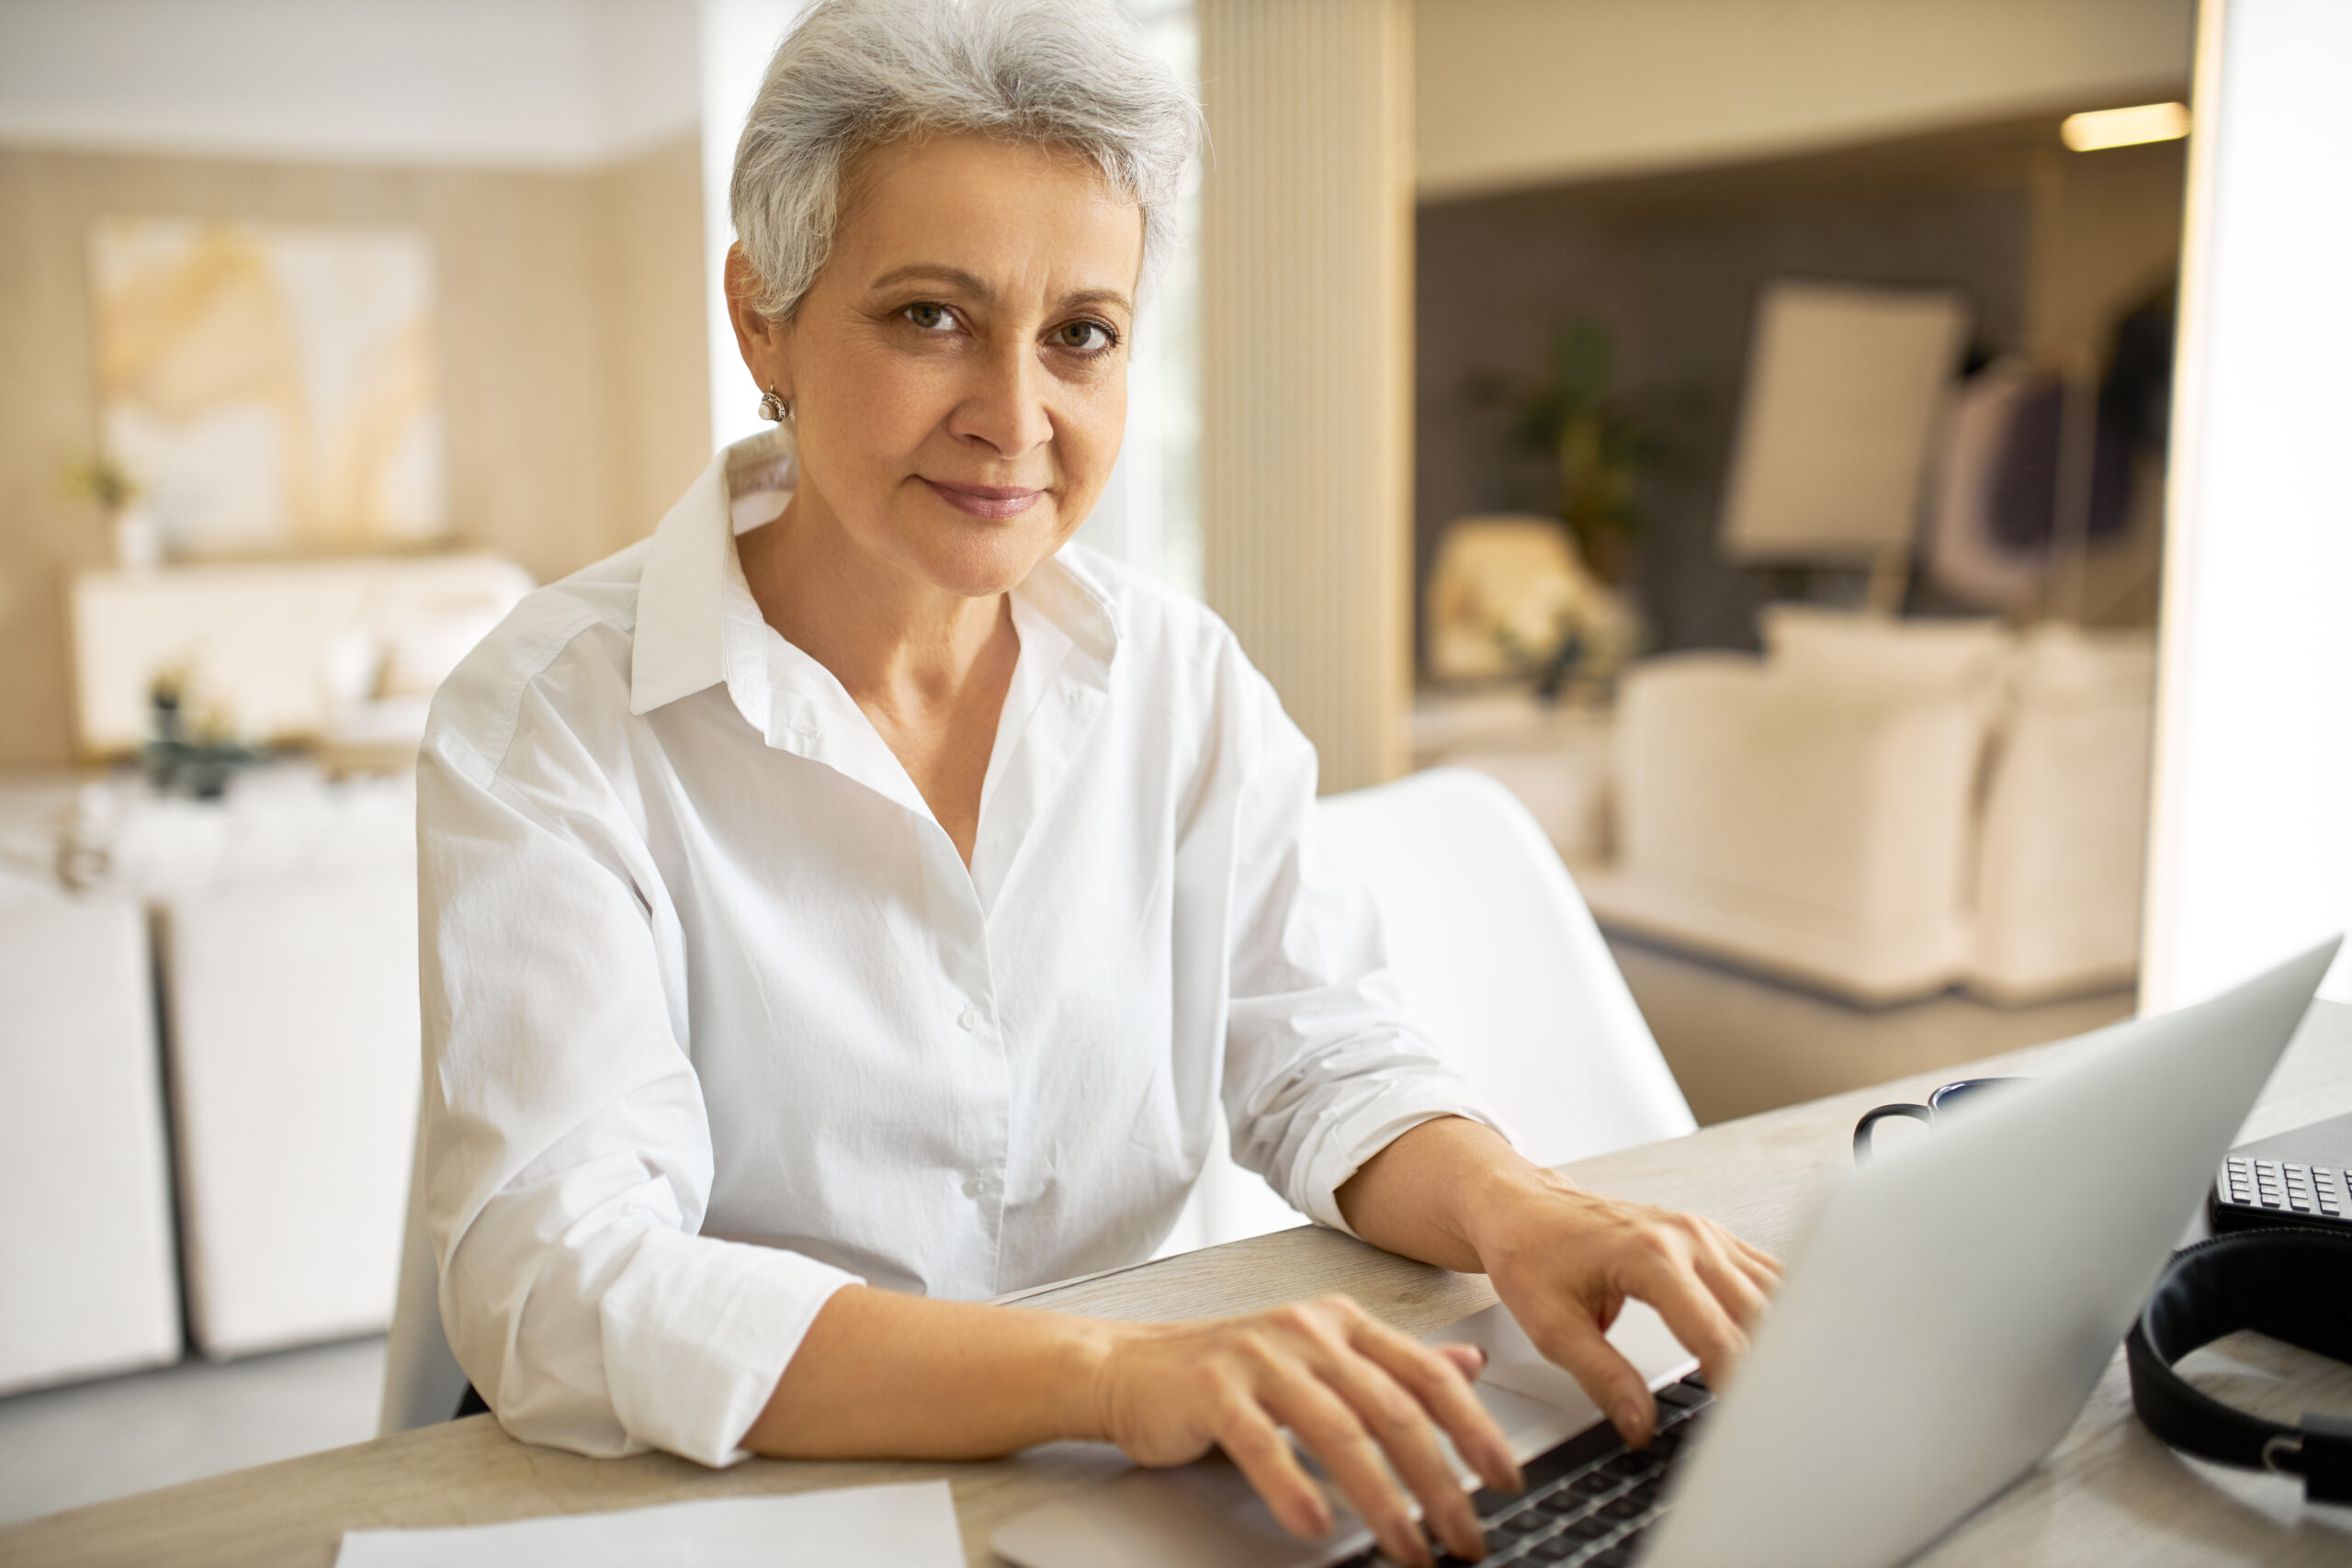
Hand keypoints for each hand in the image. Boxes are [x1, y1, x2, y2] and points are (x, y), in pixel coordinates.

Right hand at [1088, 1294, 1523, 1565]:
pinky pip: (1263, 1443)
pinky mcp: (1213, 1387)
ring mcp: (1260, 1354)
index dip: (1475, 1428)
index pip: (1428, 1374)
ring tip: (1407, 1549)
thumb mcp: (1323, 1357)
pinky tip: (1316, 1528)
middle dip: (1439, 1482)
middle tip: (1465, 1537)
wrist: (1133, 1366)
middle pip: (1394, 1409)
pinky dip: (1294, 1489)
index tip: (1506, 1480)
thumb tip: (1470, 1362)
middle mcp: (1310, 1329)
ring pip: (1339, 1430)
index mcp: (1345, 1323)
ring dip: (1382, 1500)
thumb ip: (1394, 1364)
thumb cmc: (1232, 1372)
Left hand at [1469, 1168, 1782, 1446]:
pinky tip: (1775, 1346)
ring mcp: (1702, 1231)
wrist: (1523, 1206)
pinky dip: (1777, 1310)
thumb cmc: (1529, 1254)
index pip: (1715, 1333)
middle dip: (1770, 1366)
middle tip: (1771, 1416)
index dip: (1738, 1385)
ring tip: (1781, 1388)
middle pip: (1758, 1312)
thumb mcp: (1551, 1325)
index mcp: (1648, 1256)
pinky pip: (1762, 1273)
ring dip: (1781, 1338)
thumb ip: (1602, 1377)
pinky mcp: (1709, 1236)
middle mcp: (1686, 1237)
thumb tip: (1639, 1424)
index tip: (1745, 1424)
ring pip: (1772, 1291)